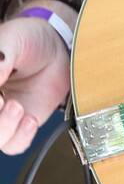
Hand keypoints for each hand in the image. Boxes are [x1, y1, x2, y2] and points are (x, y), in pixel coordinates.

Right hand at [0, 16, 71, 154]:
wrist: (58, 45)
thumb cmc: (29, 38)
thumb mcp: (11, 40)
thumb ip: (0, 58)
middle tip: (2, 100)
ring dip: (3, 127)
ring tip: (17, 106)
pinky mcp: (19, 125)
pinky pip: (13, 145)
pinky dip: (21, 136)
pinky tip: (30, 118)